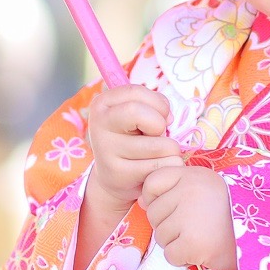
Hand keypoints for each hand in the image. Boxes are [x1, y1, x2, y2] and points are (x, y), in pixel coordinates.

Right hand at [86, 85, 179, 213]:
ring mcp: (106, 151)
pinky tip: (157, 168)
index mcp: (102, 104)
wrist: (114, 178)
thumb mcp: (136, 115)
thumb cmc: (132, 138)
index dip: (158, 104)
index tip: (160, 116)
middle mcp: (98, 124)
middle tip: (158, 135)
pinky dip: (169, 165)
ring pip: (158, 145)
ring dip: (170, 149)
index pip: (135, 91)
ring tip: (159, 153)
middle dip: (159, 124)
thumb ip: (153, 106)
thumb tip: (169, 119)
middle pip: (138, 112)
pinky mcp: (118, 174)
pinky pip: (160, 166)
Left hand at [140, 166, 237, 269]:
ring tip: (200, 238)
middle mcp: (190, 191)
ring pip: (160, 235)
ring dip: (176, 242)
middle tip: (195, 227)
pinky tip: (201, 251)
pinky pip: (169, 254)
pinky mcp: (193, 243)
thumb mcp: (204, 191)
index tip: (175, 208)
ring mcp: (190, 217)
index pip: (153, 182)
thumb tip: (141, 201)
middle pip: (154, 212)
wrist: (259, 242)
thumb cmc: (230, 216)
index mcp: (193, 175)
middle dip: (169, 225)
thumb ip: (173, 190)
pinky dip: (182, 258)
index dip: (156, 198)